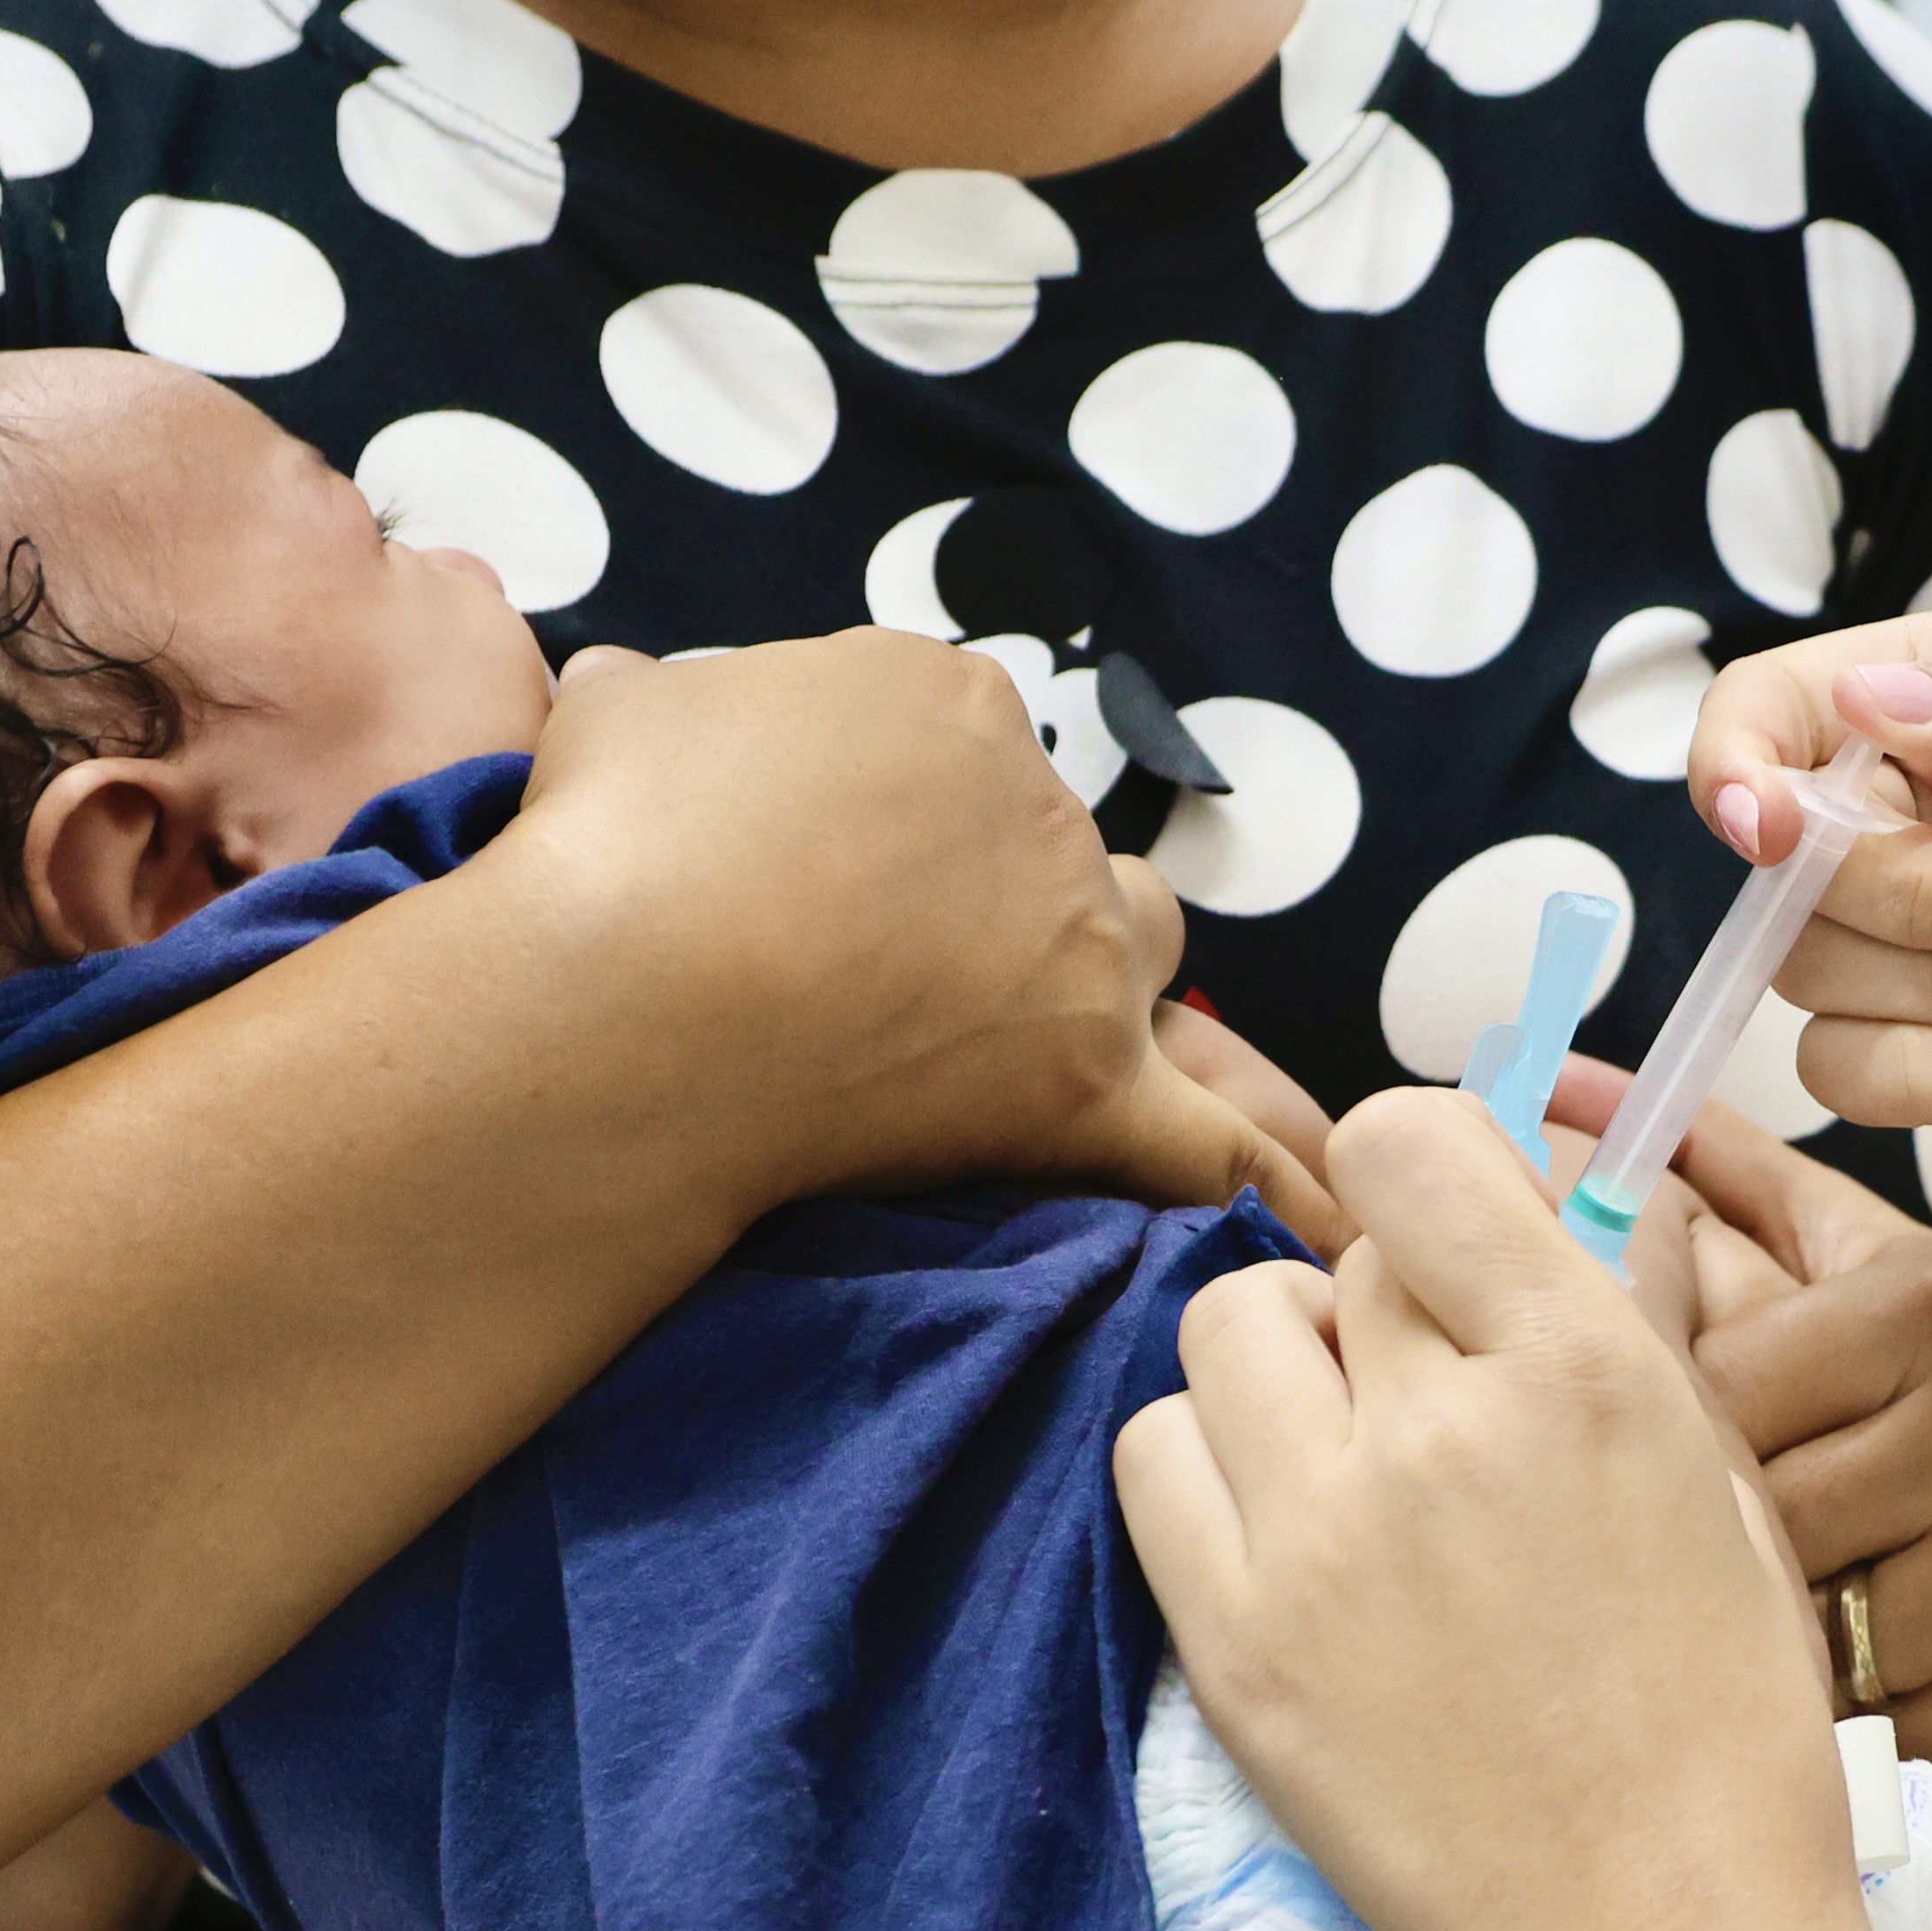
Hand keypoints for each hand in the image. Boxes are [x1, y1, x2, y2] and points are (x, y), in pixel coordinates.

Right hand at [510, 636, 1342, 1245]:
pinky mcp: (1087, 1085)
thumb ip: (657, 704)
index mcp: (939, 695)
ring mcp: (1075, 947)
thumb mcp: (617, 719)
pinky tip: (1323, 1235)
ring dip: (1101, 982)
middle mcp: (1039, 805)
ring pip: (1144, 946)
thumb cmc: (608, 849)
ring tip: (1021, 1041)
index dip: (876, 807)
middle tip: (876, 961)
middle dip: (986, 890)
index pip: (947, 740)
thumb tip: (629, 700)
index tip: (799, 864)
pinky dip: (1267, 1187)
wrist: (622, 998)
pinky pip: (1213, 1145)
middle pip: (1046, 846)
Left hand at [1117, 1091, 1869, 1930]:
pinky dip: (1208, 1469)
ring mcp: (1317, 1537)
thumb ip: (1630, 1321)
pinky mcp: (1233, 1639)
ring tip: (1352, 1460)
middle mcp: (1436, 1429)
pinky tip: (1287, 1532)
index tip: (1451, 1232)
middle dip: (1390, 1306)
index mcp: (1582, 1369)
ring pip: (1225, 1332)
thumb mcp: (1719, 1482)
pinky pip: (1151, 1457)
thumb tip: (1567, 1194)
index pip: (1412, 1143)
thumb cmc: (1722, 1719)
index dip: (1427, 1171)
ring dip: (1285, 1371)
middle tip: (1439, 1399)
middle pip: (1342, 1256)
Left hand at [1580, 1072, 1931, 1807]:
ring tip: (1797, 1629)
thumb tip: (1547, 1083)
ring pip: (1826, 1645)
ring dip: (1785, 1657)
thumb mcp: (1859, 1264)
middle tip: (1725, 1566)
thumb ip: (1710, 1179)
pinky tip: (1869, 1691)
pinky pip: (1899, 1732)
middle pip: (1770, 1527)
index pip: (1721, 1400)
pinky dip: (1862, 1729)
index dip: (1674, 1454)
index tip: (1676, 1472)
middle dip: (1727, 1561)